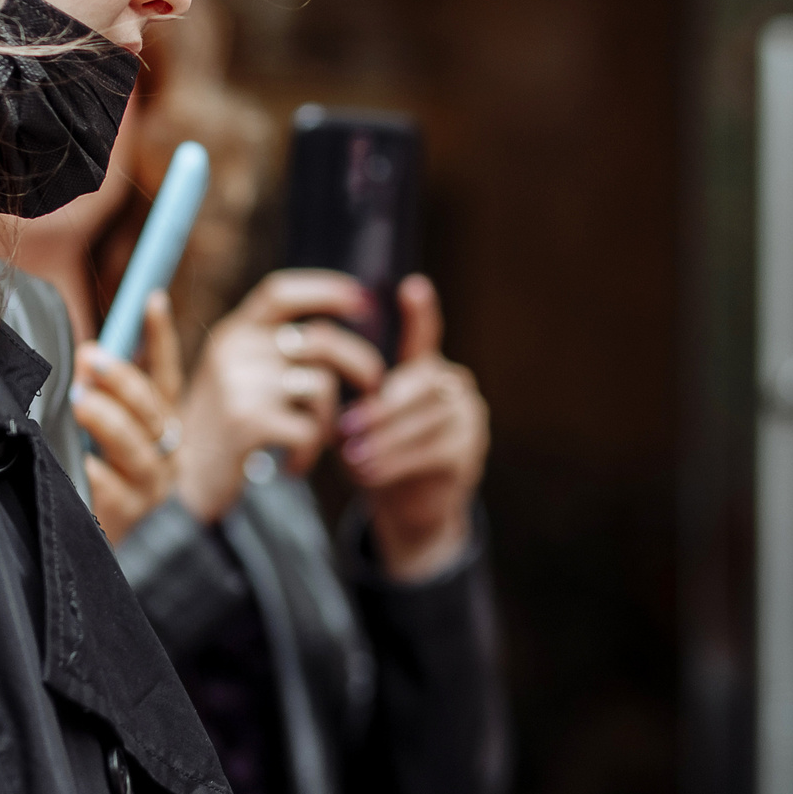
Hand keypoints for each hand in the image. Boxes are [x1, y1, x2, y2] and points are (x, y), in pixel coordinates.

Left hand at [77, 290, 183, 544]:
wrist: (81, 547)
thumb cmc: (84, 471)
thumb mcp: (93, 426)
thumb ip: (95, 391)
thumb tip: (81, 352)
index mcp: (160, 423)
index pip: (166, 373)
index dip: (159, 336)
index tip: (151, 299)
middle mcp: (165, 452)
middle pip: (153, 409)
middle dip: (123, 381)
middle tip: (90, 358)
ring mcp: (150, 487)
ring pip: (138, 448)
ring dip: (109, 421)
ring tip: (81, 404)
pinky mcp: (127, 517)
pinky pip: (110, 489)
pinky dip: (91, 471)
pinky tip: (73, 460)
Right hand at [176, 271, 386, 522]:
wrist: (180, 484)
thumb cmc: (221, 429)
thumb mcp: (234, 377)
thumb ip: (271, 351)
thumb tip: (335, 333)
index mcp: (231, 332)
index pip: (280, 292)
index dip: (325, 289)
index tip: (363, 300)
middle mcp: (233, 350)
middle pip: (320, 339)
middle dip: (360, 361)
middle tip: (374, 385)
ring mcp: (238, 384)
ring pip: (322, 386)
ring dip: (328, 421)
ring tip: (310, 441)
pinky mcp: (246, 421)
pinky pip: (309, 429)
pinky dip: (310, 452)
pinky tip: (293, 464)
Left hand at [339, 276, 487, 581]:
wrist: (408, 507)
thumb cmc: (376, 454)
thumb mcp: (356, 424)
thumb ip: (350, 403)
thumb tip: (323, 390)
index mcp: (424, 369)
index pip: (426, 335)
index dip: (421, 312)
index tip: (412, 286)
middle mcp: (454, 385)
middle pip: (423, 385)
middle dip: (382, 408)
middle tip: (345, 426)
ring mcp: (468, 417)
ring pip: (428, 421)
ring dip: (386, 440)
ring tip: (353, 456)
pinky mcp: (470, 451)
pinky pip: (434, 451)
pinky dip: (397, 463)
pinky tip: (370, 474)